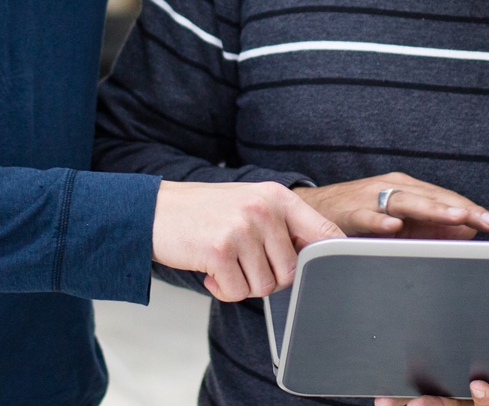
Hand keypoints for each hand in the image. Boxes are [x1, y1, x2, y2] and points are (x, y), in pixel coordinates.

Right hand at [151, 180, 342, 302]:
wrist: (154, 210)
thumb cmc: (205, 212)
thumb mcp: (250, 204)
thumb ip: (282, 225)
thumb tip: (318, 258)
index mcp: (278, 197)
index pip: (324, 232)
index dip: (333, 258)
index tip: (334, 274)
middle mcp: (263, 209)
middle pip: (292, 272)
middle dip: (269, 280)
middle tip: (245, 267)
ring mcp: (242, 228)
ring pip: (264, 286)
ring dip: (242, 285)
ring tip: (224, 264)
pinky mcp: (219, 250)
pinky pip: (236, 292)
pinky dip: (222, 290)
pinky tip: (209, 271)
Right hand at [297, 172, 488, 238]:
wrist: (312, 210)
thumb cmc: (359, 217)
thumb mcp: (400, 223)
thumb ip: (431, 228)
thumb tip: (468, 231)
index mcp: (407, 190)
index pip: (446, 200)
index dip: (472, 211)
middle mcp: (392, 189)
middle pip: (433, 198)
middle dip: (462, 210)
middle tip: (488, 222)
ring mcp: (370, 198)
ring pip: (405, 202)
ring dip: (431, 209)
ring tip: (455, 217)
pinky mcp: (348, 212)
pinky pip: (365, 217)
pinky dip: (379, 221)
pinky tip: (393, 227)